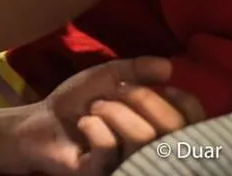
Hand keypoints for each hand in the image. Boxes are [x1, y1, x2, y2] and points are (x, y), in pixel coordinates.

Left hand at [0, 57, 204, 174]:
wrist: (40, 121)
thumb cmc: (77, 101)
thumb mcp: (107, 76)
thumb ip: (137, 69)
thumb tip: (169, 66)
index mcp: (154, 126)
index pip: (191, 120)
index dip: (182, 101)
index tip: (164, 86)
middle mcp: (148, 150)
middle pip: (171, 127)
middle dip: (142, 98)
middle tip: (114, 92)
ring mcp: (127, 166)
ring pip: (143, 137)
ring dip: (114, 110)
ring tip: (94, 109)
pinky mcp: (103, 175)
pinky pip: (110, 148)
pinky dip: (94, 127)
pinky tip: (83, 126)